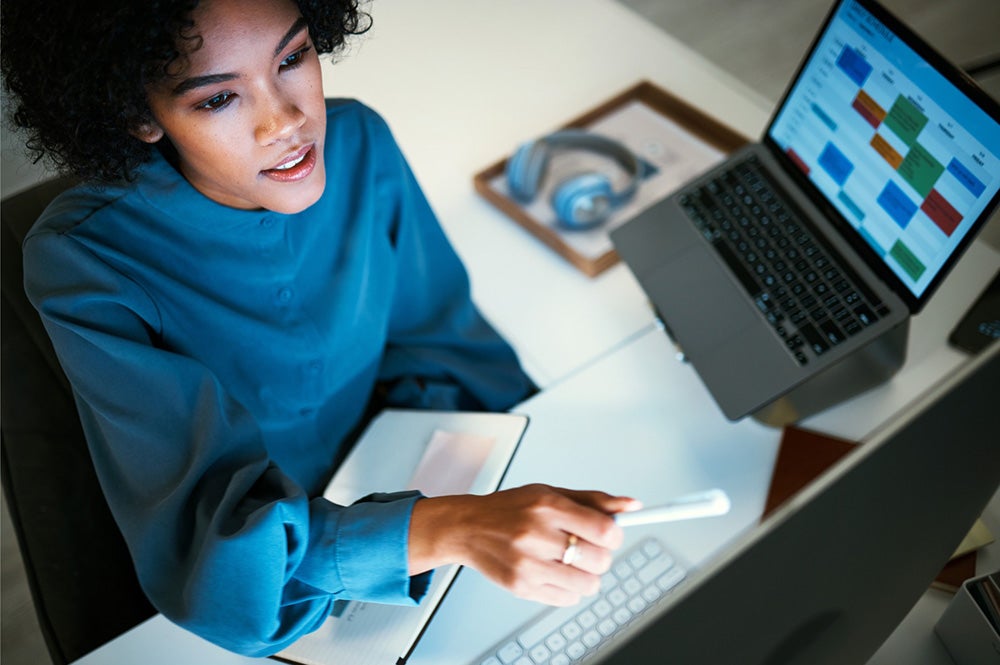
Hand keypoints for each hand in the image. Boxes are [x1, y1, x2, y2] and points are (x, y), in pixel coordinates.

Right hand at [408, 483, 640, 605]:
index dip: (615, 535)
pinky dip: (569, 589)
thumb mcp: (550, 493)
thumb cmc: (510, 508)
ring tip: (570, 562)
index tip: (610, 535)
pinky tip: (554, 572)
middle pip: (599, 560)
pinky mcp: (521, 586)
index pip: (603, 529)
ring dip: (586, 575)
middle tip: (586, 548)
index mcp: (547, 506)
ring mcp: (528, 564)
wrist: (467, 528)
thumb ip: (593, 500)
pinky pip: (567, 599)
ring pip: (588, 585)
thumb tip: (631, 506)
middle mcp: (536, 535)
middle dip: (600, 556)